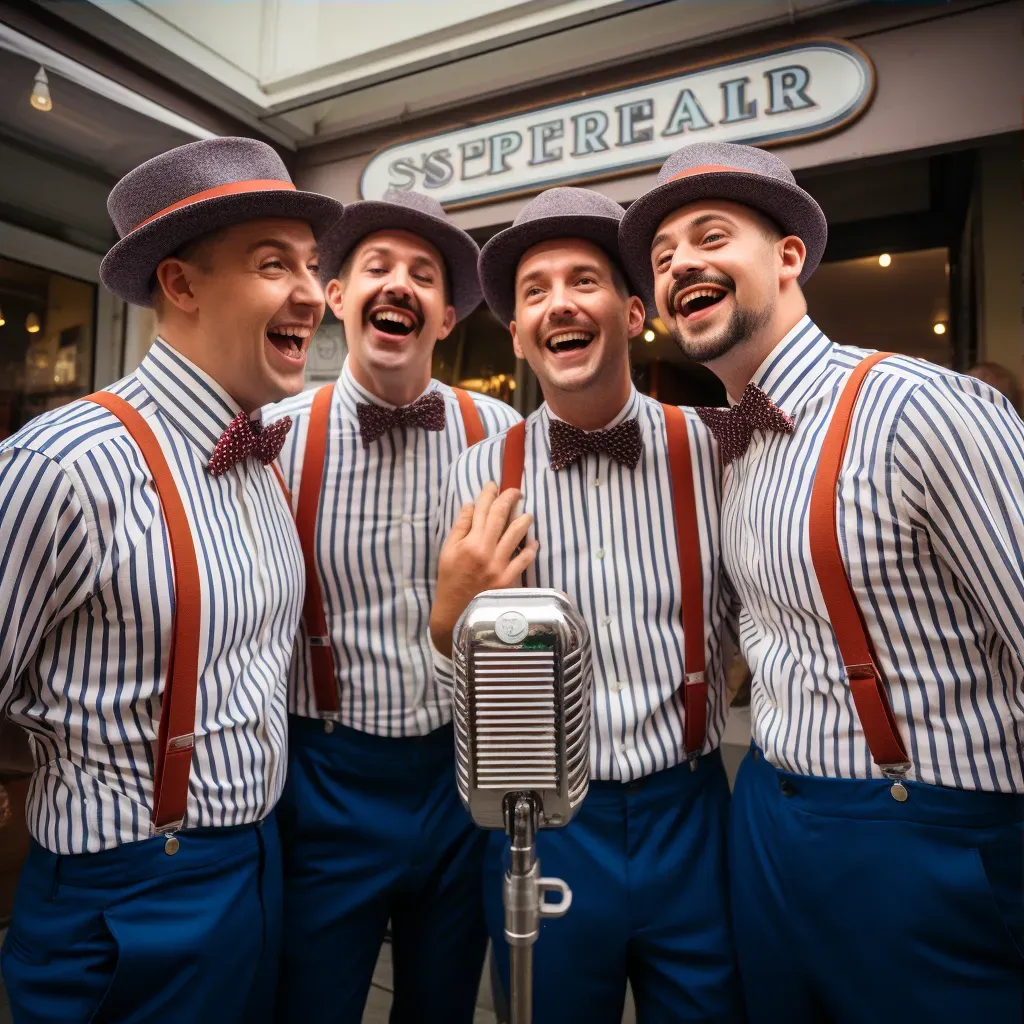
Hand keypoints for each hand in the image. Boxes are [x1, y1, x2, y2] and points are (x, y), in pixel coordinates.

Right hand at [430, 482, 538, 656]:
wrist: (456, 613)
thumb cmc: (449, 581)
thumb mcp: (447, 552)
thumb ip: (459, 528)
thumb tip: (470, 506)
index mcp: (468, 542)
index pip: (481, 510)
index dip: (489, 494)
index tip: (494, 485)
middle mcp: (485, 551)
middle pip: (501, 517)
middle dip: (509, 499)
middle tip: (516, 491)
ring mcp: (498, 565)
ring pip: (516, 534)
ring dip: (524, 520)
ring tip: (527, 514)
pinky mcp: (508, 579)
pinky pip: (524, 559)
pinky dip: (531, 548)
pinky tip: (533, 542)